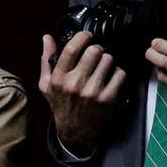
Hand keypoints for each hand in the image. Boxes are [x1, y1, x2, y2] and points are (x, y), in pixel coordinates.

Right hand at [40, 31, 124, 149]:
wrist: (74, 130)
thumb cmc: (61, 105)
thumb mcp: (47, 84)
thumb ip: (46, 60)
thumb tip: (47, 38)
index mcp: (58, 79)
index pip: (71, 49)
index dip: (82, 37)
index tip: (86, 36)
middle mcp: (75, 84)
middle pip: (94, 51)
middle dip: (97, 50)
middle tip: (95, 55)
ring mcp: (92, 91)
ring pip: (108, 60)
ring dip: (107, 61)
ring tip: (102, 68)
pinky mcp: (107, 98)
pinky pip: (119, 73)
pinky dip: (117, 73)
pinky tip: (110, 78)